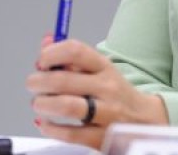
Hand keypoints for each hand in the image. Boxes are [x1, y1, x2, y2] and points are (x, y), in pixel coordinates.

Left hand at [26, 36, 168, 148]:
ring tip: (39, 104)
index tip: (42, 62)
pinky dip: (49, 128)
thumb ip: (70, 57)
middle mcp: (107, 87)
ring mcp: (106, 113)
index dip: (51, 54)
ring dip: (42, 104)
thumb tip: (46, 41)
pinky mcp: (100, 137)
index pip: (75, 50)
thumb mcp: (98, 70)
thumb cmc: (114, 93)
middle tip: (33, 84)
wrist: (144, 120)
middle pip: (63, 80)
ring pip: (65, 106)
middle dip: (38, 82)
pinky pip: (69, 133)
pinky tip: (46, 123)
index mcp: (105, 67)